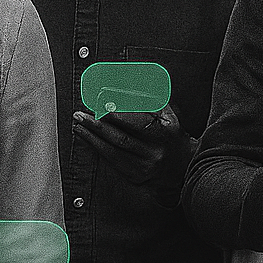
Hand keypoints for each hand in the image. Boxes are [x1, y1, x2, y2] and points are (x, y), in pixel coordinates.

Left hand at [73, 104, 194, 194]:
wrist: (183, 167)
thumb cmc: (172, 136)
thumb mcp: (168, 115)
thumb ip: (150, 100)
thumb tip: (127, 87)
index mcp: (164, 132)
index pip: (138, 121)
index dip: (118, 114)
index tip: (101, 104)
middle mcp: (154, 151)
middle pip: (122, 138)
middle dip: (98, 125)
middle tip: (82, 114)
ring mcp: (144, 166)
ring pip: (113, 151)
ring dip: (93, 137)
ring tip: (79, 124)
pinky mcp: (135, 175)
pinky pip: (111, 161)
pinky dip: (97, 148)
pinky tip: (87, 138)